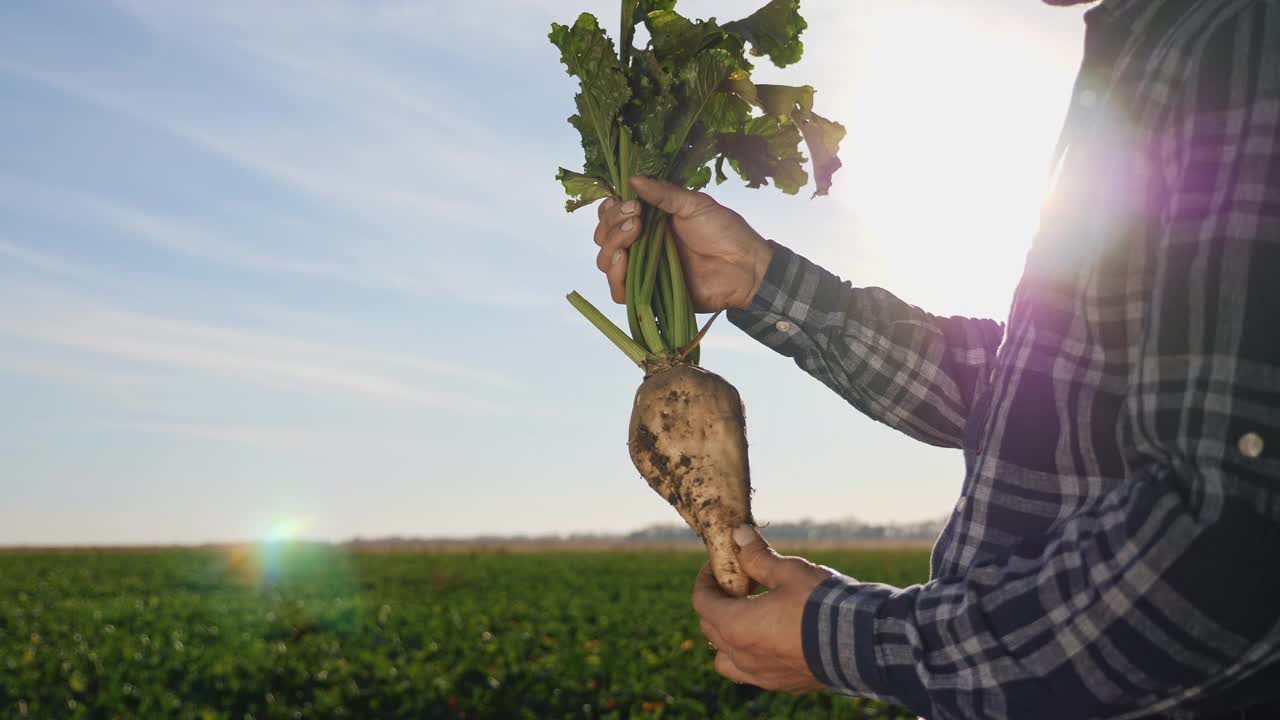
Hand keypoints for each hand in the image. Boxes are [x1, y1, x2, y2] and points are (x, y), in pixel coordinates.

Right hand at [593, 176, 773, 311]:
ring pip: (606, 261)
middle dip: (612, 225)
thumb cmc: (725, 232)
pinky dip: (616, 276)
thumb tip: (631, 179)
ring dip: (611, 246)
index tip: (628, 204)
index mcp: (650, 221)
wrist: (744, 267)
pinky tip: (624, 261)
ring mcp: (644, 269)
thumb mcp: (694, 204)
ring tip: (633, 236)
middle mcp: (642, 244)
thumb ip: (663, 193)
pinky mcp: (649, 293)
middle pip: (604, 237)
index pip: (613, 216)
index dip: (611, 210)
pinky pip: (619, 291)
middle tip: (637, 219)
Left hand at [692, 525, 833, 694]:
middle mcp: (741, 655)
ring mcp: (761, 675)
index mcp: (735, 625)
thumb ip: (758, 556)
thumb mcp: (788, 572)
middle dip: (717, 603)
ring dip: (729, 636)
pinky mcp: (782, 684)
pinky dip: (751, 655)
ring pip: (726, 659)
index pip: (702, 602)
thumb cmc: (820, 604)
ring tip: (750, 616)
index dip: (706, 579)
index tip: (717, 565)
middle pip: (711, 628)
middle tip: (738, 584)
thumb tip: (739, 535)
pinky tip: (772, 638)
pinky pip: (752, 672)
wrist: (861, 644)